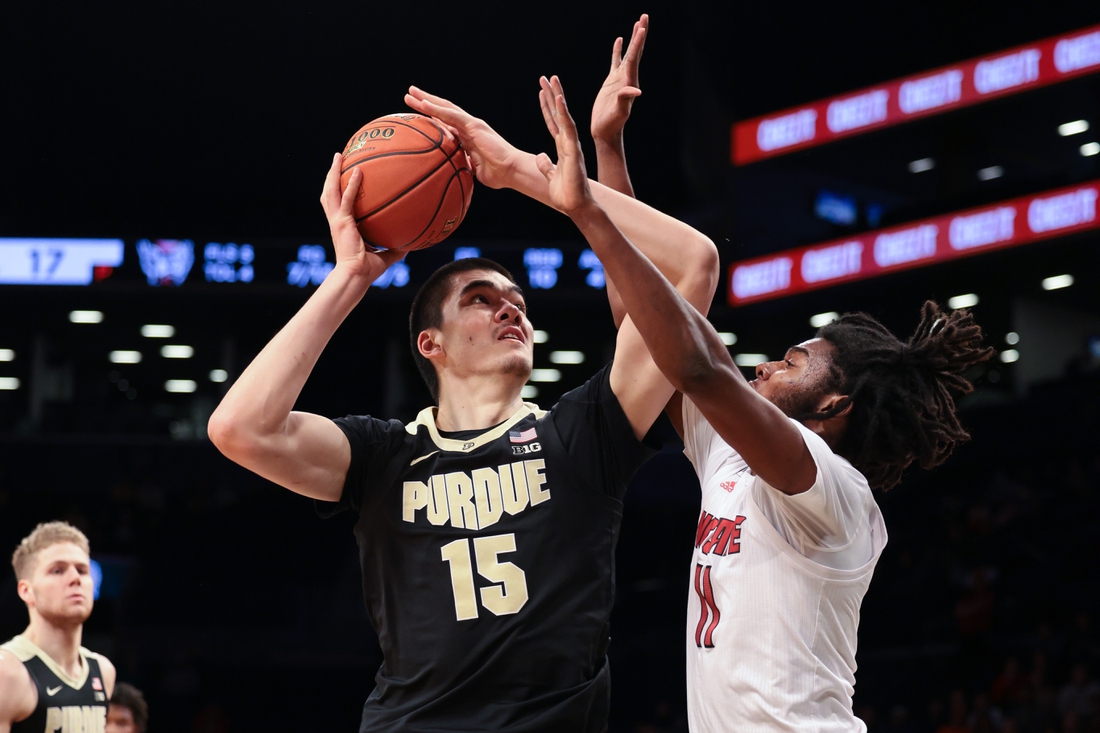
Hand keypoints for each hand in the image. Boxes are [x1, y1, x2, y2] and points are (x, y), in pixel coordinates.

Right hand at [319, 154, 405, 280]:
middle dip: (331, 174)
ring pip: (331, 191)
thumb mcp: (385, 257)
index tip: (344, 176)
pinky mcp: (342, 222)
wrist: (356, 277)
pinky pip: (347, 200)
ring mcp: (337, 221)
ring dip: (333, 172)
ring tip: (338, 156)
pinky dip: (351, 185)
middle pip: (329, 192)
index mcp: (344, 226)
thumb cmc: (367, 271)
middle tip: (337, 158)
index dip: (339, 189)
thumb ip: (396, 249)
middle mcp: (337, 221)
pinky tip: (357, 172)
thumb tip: (411, 244)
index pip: (339, 204)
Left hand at [404, 87, 521, 189]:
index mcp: (467, 137)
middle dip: (426, 101)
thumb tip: (449, 172)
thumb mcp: (472, 170)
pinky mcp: (474, 125)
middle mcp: (468, 127)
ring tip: (411, 92)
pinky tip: (424, 104)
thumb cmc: (497, 174)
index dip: (431, 116)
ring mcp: (471, 124)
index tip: (416, 113)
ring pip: (445, 108)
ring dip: (427, 100)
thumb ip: (461, 166)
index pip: (445, 123)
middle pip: (443, 111)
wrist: (510, 171)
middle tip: (410, 94)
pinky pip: (451, 114)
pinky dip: (437, 109)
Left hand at [536, 76, 596, 216]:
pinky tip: (558, 98)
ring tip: (551, 79)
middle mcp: (568, 142)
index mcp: (562, 147)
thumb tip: (540, 156)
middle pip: (558, 114)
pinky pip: (567, 127)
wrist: (576, 206)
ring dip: (557, 96)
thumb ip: (546, 165)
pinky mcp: (573, 149)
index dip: (547, 107)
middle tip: (545, 78)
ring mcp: (571, 144)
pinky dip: (563, 112)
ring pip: (563, 115)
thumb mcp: (550, 176)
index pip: (553, 123)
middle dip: (552, 95)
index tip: (542, 93)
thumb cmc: (566, 194)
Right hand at [591, 14, 646, 143]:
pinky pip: (616, 61)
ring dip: (633, 39)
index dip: (638, 41)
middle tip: (644, 17)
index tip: (641, 25)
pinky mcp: (612, 81)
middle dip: (640, 34)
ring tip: (637, 23)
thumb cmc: (613, 123)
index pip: (635, 57)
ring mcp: (621, 78)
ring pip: (629, 53)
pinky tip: (619, 40)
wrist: (606, 130)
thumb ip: (626, 99)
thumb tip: (636, 91)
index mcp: (630, 81)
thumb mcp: (619, 111)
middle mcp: (628, 77)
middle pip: (636, 51)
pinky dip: (618, 50)